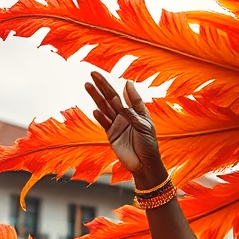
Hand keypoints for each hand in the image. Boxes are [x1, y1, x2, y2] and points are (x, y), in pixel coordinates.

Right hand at [85, 71, 165, 186]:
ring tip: (88, 86)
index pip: (120, 94)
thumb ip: (134, 105)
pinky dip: (100, 117)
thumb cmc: (149, 143)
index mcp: (133, 111)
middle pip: (109, 98)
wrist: (145, 164)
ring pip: (105, 108)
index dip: (111, 84)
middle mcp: (123, 116)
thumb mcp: (144, 122)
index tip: (102, 74)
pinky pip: (104, 124)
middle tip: (92, 74)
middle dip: (101, 86)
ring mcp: (116, 125)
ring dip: (96, 97)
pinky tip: (95, 111)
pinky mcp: (112, 136)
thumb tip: (128, 84)